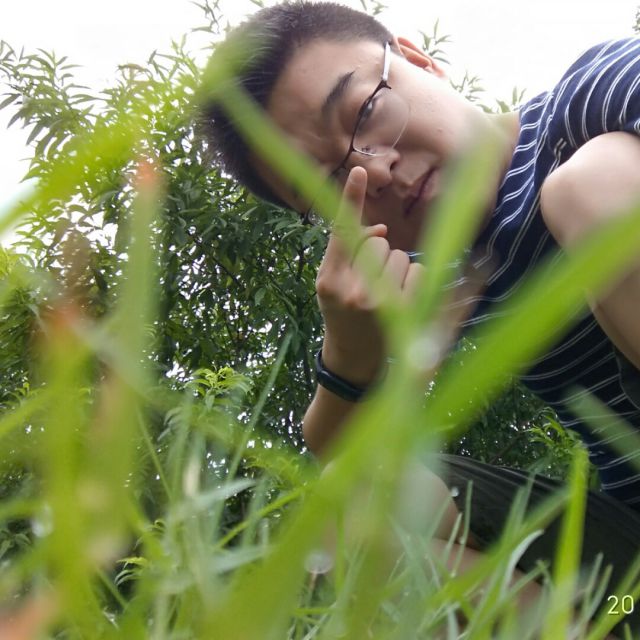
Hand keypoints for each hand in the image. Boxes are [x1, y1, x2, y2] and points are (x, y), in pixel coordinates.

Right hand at [316, 167, 423, 385]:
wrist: (352, 360)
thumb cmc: (341, 314)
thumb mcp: (331, 284)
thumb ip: (348, 253)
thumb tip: (381, 228)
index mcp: (329, 279)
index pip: (341, 233)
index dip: (350, 199)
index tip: (358, 171)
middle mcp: (351, 289)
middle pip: (378, 243)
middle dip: (378, 255)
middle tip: (370, 283)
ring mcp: (379, 302)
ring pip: (399, 255)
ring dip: (396, 269)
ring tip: (384, 295)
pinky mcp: (404, 311)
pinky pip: (418, 272)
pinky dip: (413, 281)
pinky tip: (401, 301)